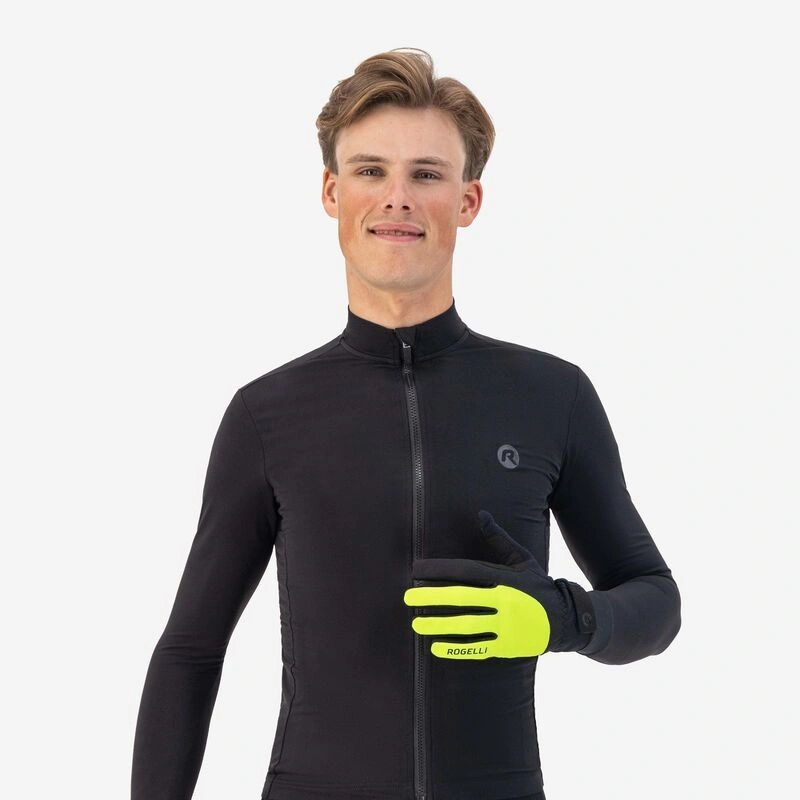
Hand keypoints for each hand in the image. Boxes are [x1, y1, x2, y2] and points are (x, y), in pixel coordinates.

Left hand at [402, 509, 596, 658]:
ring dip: (439, 624)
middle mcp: (505, 601)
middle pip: (462, 599)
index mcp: (505, 578)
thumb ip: (499, 539)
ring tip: (416, 623)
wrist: (568, 620)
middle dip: (432, 598)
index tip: (416, 570)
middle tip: (407, 598)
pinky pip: (478, 649)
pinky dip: (456, 649)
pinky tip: (435, 647)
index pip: (466, 571)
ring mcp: (506, 626)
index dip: (440, 570)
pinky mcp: (508, 647)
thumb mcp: (522, 559)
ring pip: (467, 626)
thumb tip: (481, 515)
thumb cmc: (539, 586)